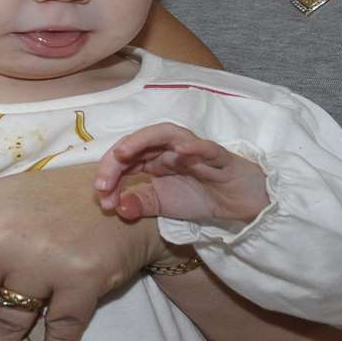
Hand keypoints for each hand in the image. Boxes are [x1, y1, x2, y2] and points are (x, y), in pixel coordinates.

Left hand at [94, 122, 267, 224]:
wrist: (240, 203)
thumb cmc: (201, 196)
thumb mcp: (162, 206)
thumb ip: (139, 205)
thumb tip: (116, 206)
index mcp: (156, 159)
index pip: (126, 158)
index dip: (109, 175)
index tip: (101, 199)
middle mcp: (172, 149)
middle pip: (140, 143)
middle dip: (117, 160)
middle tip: (102, 184)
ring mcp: (195, 150)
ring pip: (167, 134)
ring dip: (143, 141)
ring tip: (124, 153)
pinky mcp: (219, 158)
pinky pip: (207, 148)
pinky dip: (193, 147)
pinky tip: (179, 152)